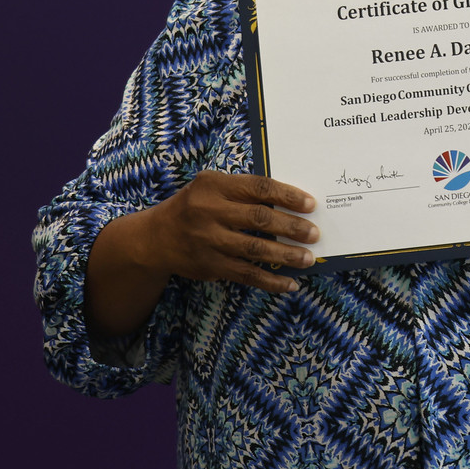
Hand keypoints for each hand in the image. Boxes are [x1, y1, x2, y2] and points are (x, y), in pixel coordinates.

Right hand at [142, 170, 320, 294]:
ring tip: (308, 258)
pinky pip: (245, 274)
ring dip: (285, 255)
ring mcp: (208, 241)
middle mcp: (209, 211)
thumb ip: (244, 191)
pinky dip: (270, 281)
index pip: (259, 187)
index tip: (311, 204)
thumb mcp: (212, 187)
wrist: (155, 238)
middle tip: (315, 234)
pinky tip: (289, 283)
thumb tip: (291, 203)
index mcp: (214, 185)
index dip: (288, 196)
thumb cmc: (195, 206)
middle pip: (259, 219)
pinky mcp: (209, 266)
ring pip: (254, 249)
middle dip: (291, 227)